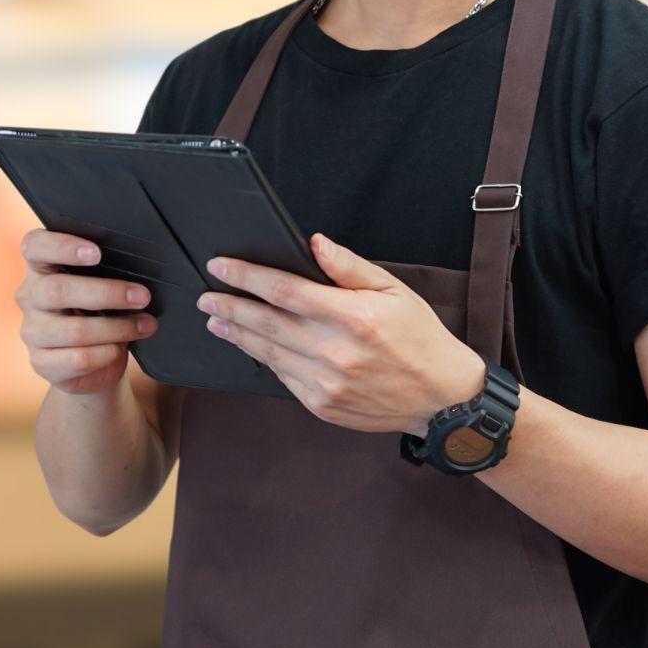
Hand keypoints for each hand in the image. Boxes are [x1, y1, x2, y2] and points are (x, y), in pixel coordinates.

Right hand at [13, 229, 159, 396]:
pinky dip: (107, 353)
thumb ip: (107, 274)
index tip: (97, 253)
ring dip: (116, 328)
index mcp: (40, 268)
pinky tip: (119, 349)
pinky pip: (78, 359)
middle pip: (57, 290)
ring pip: (74, 330)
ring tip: (145, 325)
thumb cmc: (98, 314)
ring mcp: (32, 332)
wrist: (92, 366)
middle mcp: (30, 297)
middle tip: (142, 296)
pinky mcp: (41, 363)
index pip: (35, 246)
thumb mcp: (100, 288)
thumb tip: (139, 276)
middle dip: (105, 293)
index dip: (62, 246)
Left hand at [198, 232, 484, 434]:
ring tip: (216, 320)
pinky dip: (263, 359)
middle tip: (206, 296)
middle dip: (229, 306)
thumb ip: (348, 267)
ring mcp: (325, 382)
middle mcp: (334, 351)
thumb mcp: (393, 290)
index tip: (220, 266)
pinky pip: (281, 377)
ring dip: (236, 334)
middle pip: (264, 322)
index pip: (282, 289)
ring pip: (266, 352)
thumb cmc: (418, 337)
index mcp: (351, 316)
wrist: (441, 397)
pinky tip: (251, 346)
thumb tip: (313, 242)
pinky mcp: (321, 405)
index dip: (246, 276)